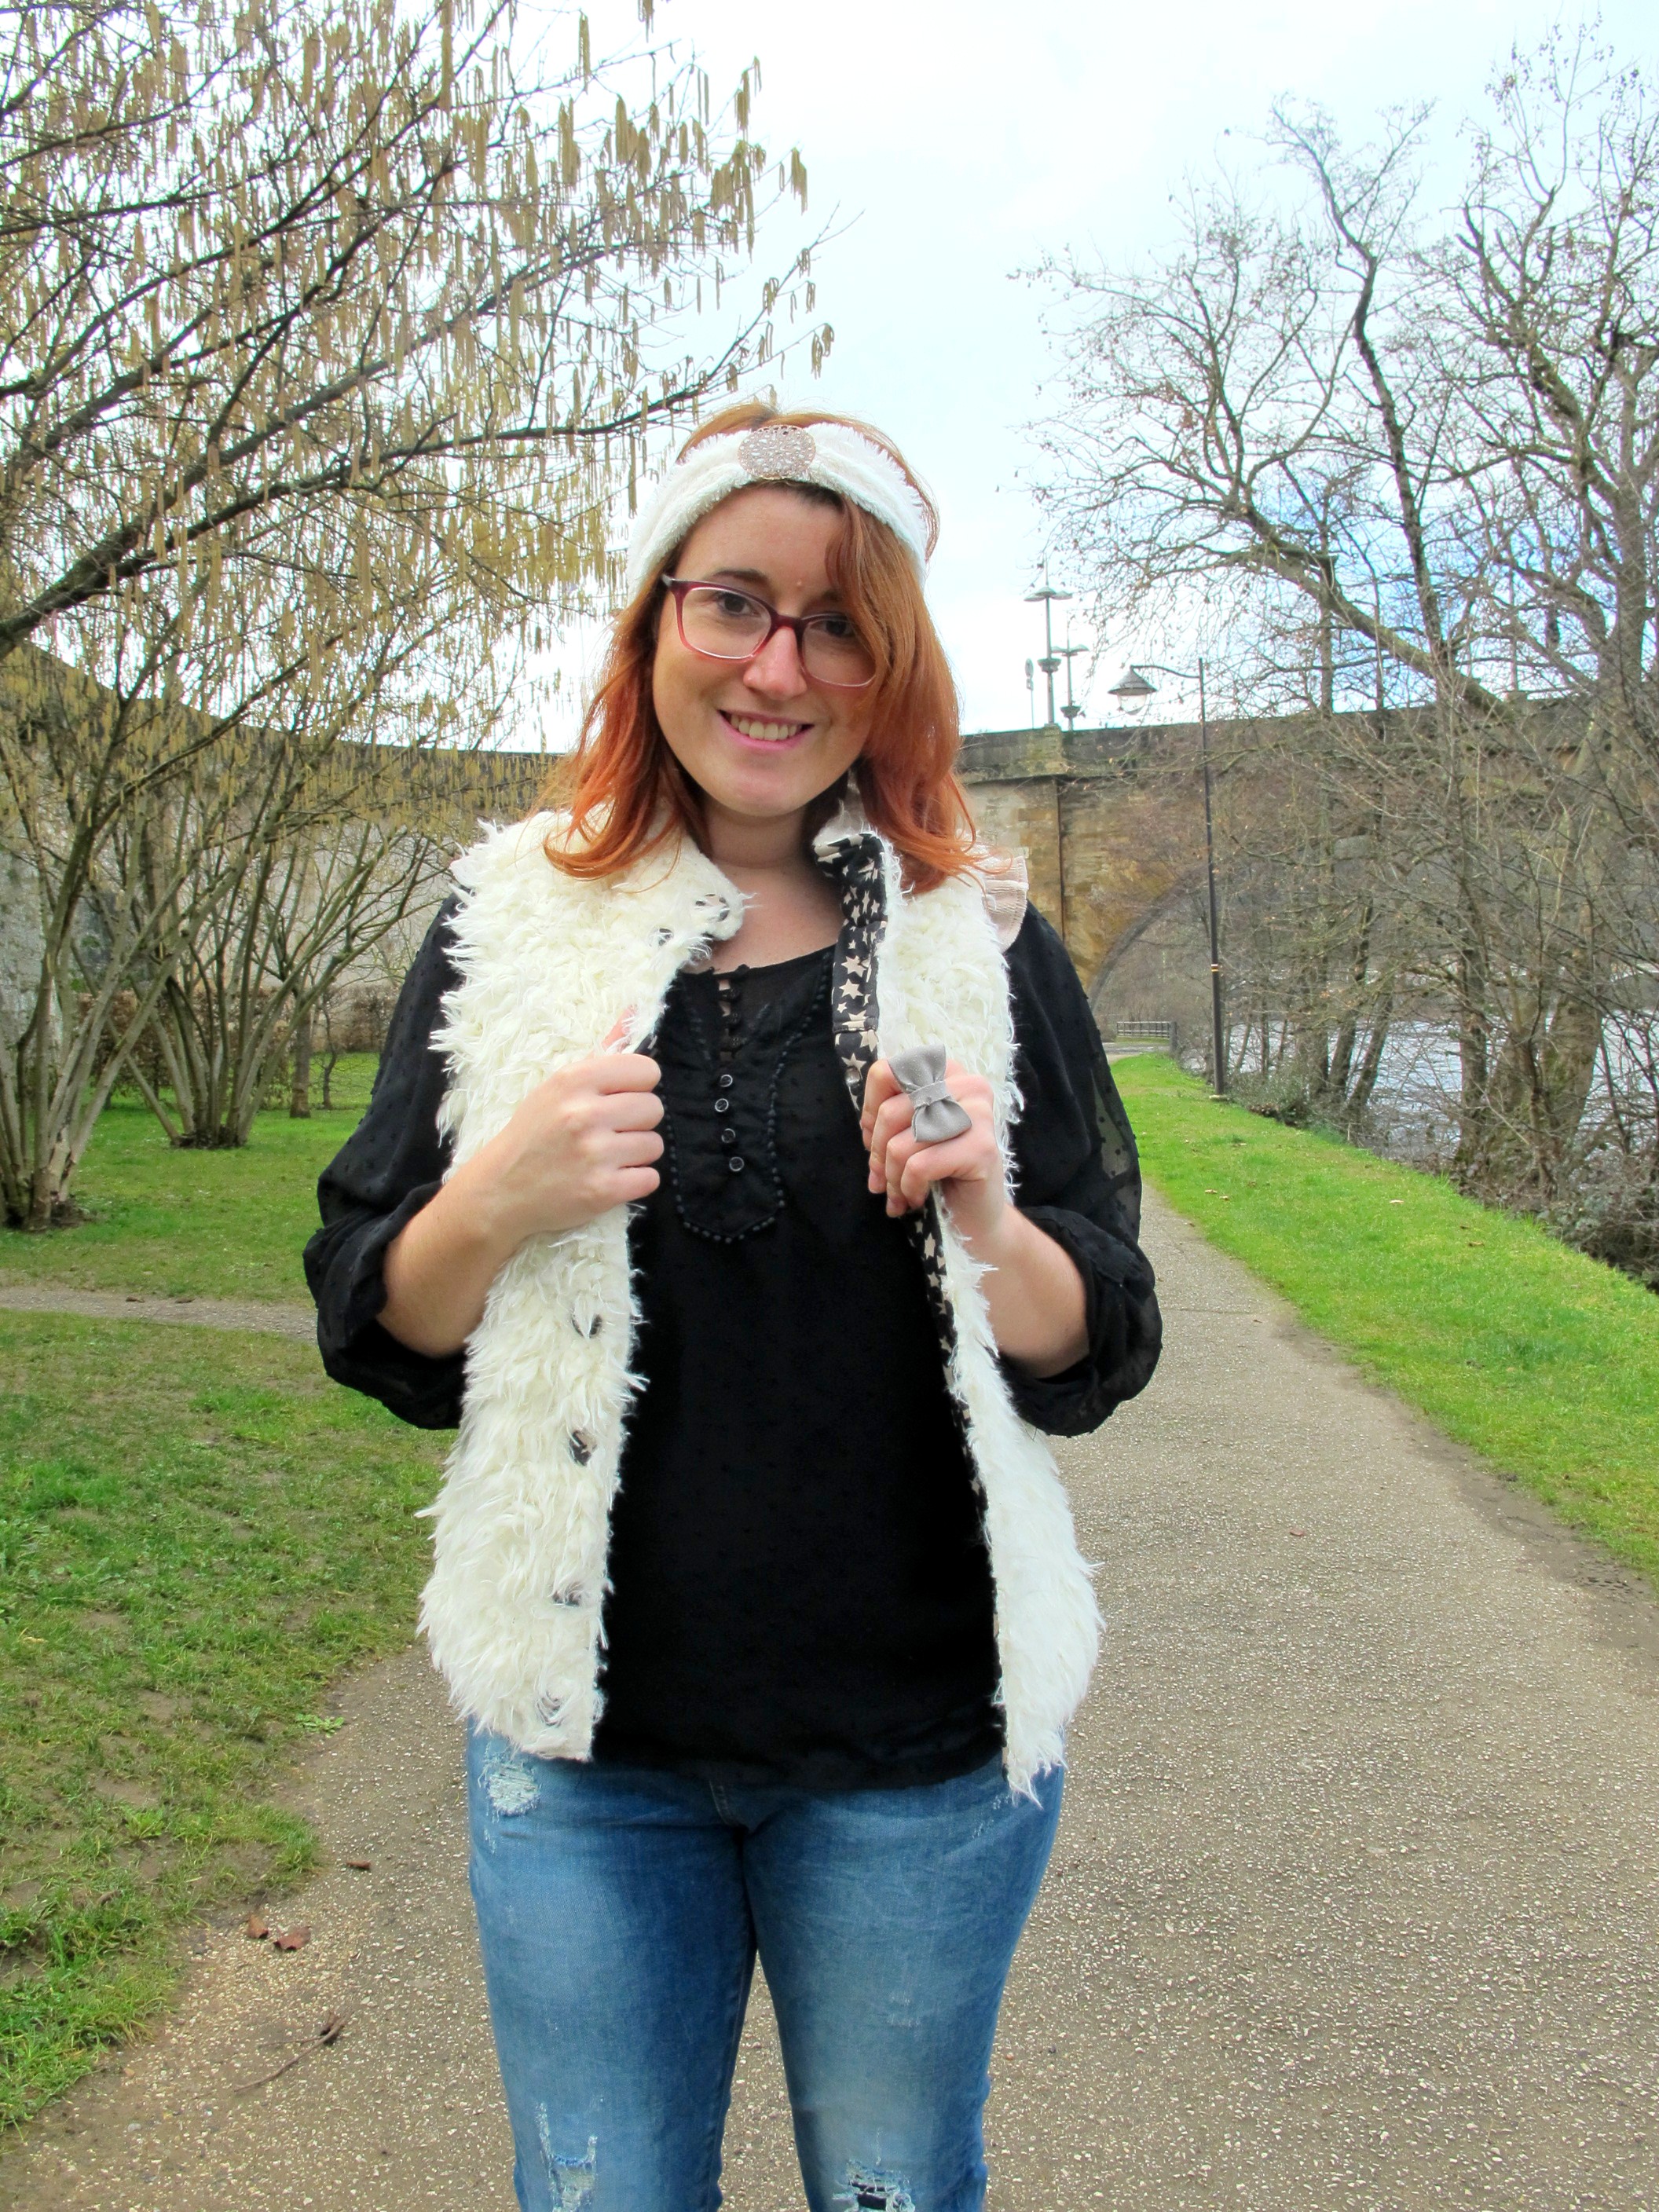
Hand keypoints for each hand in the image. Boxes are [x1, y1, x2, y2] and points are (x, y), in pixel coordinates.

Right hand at [471, 1014, 663, 1252]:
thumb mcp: (558, 1086)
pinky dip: (635, 1181)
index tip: (618, 1098)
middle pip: (654, 1108)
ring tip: (606, 1156)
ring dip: (636, 1153)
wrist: (500, 1191)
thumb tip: (636, 1011)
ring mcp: (594, 1155)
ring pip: (654, 1145)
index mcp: (573, 1081)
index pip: (646, 1070)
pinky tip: (609, 1178)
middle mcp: (584, 1114)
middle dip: (637, 1121)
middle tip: (610, 1131)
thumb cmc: (534, 1134)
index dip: (637, 1086)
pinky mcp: (602, 1192)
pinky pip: (650, 1178)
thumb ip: (602, 1052)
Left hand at [860, 1056, 1007, 1246]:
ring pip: (901, 1144)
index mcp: (948, 1072)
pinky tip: (917, 1198)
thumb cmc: (939, 1172)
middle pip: (890, 1112)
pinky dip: (909, 1189)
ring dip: (892, 1178)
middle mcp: (968, 1085)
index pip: (886, 1073)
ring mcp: (978, 1115)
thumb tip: (866, 1125)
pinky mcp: (981, 1148)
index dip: (870, 1111)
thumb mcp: (912, 1132)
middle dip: (877, 1153)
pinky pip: (919, 1167)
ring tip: (899, 1194)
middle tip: (880, 1179)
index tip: (872, 1140)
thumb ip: (891, 1113)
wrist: (974, 1216)